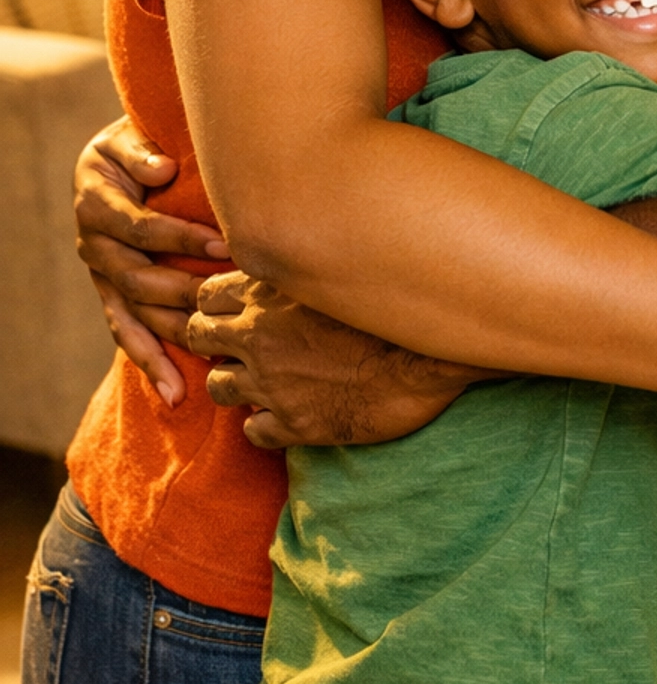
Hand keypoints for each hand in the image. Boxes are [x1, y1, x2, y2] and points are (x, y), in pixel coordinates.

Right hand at [74, 117, 229, 405]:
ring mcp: (103, 275)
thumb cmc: (138, 142)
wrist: (122, 157)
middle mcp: (94, 245)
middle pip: (138, 279)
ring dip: (170, 339)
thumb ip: (141, 150)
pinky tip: (175, 391)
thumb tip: (161, 168)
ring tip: (207, 361)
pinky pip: (129, 333)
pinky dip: (151, 362)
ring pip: (134, 315)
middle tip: (229, 302)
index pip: (141, 229)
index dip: (180, 239)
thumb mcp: (129, 136)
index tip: (224, 246)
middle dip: (185, 292)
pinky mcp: (115, 296)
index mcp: (97, 204)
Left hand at [185, 272, 483, 449]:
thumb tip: (297, 252)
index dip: (216, 304)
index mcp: (269, 292)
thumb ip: (307, 263)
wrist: (432, 356)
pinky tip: (287, 416)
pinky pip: (253, 431)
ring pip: (218, 386)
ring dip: (236, 383)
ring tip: (264, 381)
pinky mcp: (294, 423)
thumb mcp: (342, 267)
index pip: (206, 293)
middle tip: (241, 346)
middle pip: (197, 336)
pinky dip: (264, 425)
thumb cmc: (396, 304)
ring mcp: (273, 382)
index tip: (235, 311)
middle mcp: (260, 335)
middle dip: (212, 341)